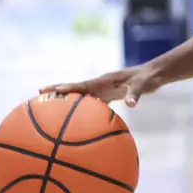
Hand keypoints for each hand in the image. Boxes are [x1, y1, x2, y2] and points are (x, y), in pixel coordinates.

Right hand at [41, 66, 162, 107]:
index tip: (51, 91)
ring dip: (68, 99)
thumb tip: (131, 104)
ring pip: (82, 94)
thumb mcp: (142, 85)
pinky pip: (93, 102)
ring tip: (50, 107)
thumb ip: (136, 94)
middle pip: (76, 88)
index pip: (82, 84)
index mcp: (105, 80)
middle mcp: (101, 83)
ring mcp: (104, 89)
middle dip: (59, 90)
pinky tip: (76, 118)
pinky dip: (83, 108)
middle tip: (39, 94)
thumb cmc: (147, 79)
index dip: (67, 88)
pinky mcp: (109, 94)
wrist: (153, 75)